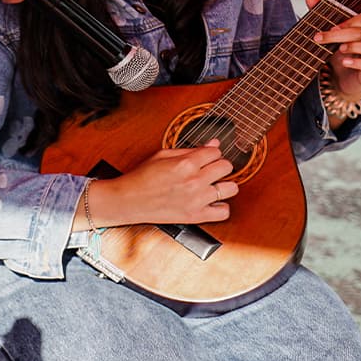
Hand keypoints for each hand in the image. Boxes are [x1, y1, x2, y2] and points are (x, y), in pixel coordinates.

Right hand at [84, 140, 235, 226]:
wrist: (129, 200)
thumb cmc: (142, 177)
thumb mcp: (163, 155)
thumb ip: (190, 149)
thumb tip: (213, 144)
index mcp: (186, 163)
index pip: (216, 152)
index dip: (212, 153)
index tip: (206, 157)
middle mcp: (194, 181)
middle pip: (226, 167)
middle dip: (219, 166)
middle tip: (210, 169)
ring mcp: (197, 200)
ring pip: (231, 188)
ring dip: (224, 185)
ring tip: (213, 185)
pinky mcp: (196, 216)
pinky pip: (223, 212)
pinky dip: (221, 206)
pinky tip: (212, 201)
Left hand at [306, 0, 360, 100]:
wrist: (342, 78)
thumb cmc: (339, 52)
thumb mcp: (329, 34)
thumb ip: (322, 14)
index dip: (347, 22)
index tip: (328, 27)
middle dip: (340, 34)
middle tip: (320, 38)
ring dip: (354, 46)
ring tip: (339, 49)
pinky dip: (358, 62)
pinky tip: (345, 62)